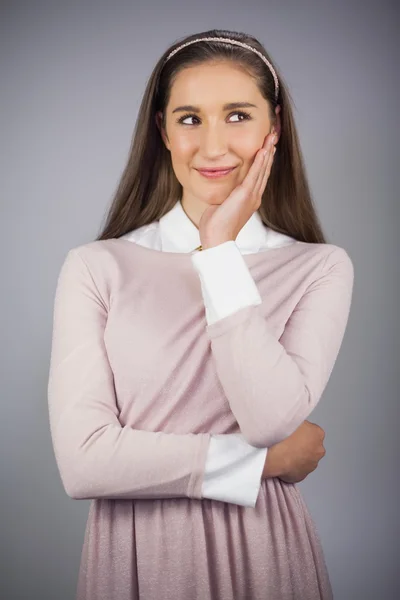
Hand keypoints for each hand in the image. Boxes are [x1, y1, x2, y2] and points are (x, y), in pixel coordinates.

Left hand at [199, 132, 276, 248]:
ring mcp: (252, 196)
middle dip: (269, 153)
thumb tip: (221, 191)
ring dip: (267, 152)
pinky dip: (260, 161)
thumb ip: (225, 196)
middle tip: (273, 137)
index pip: (259, 177)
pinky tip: (264, 150)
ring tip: (271, 138)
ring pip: (262, 170)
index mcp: (250, 200)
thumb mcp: (221, 206)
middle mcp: (254, 197)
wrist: (217, 238)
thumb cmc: (216, 226)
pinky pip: (255, 174)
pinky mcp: (245, 194)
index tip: (267, 148)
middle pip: (264, 170)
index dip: (264, 162)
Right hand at [262, 421, 325, 483]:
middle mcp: (319, 450)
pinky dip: (292, 466)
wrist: (273, 455)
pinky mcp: (302, 476)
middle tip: (288, 443)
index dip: (300, 431)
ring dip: (297, 456)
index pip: (311, 430)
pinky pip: (298, 469)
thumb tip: (297, 425)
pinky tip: (283, 462)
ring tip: (284, 453)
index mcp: (318, 433)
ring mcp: (312, 465)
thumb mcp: (292, 419)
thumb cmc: (282, 436)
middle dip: (302, 445)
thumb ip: (299, 422)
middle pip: (311, 445)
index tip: (291, 433)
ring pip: (305, 458)